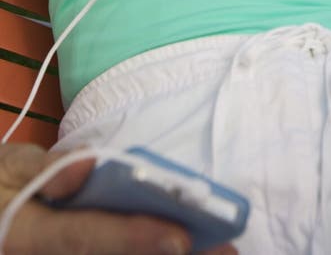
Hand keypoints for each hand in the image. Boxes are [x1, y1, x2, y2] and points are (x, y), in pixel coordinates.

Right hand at [0, 143, 237, 254]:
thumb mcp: (8, 168)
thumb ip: (45, 170)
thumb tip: (86, 166)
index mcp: (29, 237)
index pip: (86, 237)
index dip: (134, 238)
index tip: (182, 239)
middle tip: (227, 252)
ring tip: (223, 252)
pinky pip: (108, 254)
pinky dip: (146, 250)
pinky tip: (183, 247)